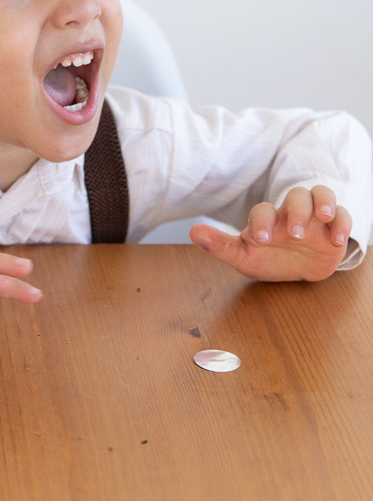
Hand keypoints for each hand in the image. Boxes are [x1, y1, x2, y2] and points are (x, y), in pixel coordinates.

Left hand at [189, 185, 351, 280]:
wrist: (297, 270)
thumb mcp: (243, 256)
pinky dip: (343, 224)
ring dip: (323, 203)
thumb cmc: (267, 259)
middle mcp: (290, 213)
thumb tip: (193, 231)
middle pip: (296, 196)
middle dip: (296, 212)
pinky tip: (337, 240)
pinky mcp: (334, 227)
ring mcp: (314, 218)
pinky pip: (343, 216)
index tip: (261, 239)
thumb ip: (220, 245)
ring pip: (320, 195)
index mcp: (266, 219)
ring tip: (323, 218)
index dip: (261, 221)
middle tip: (295, 235)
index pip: (263, 210)